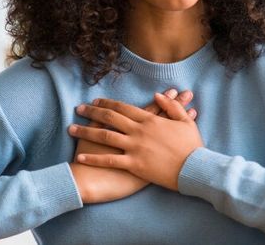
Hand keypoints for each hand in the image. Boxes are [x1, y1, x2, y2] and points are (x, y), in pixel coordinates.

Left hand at [69, 94, 203, 191]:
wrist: (193, 168)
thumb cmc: (191, 146)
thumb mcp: (185, 122)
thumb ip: (171, 106)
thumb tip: (157, 95)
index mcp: (150, 120)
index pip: (124, 108)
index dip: (108, 103)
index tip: (96, 101)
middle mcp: (139, 131)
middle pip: (111, 118)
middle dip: (93, 112)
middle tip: (79, 109)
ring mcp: (135, 148)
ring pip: (105, 136)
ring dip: (86, 131)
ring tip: (71, 128)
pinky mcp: (133, 164)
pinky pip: (109, 160)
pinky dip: (93, 158)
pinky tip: (81, 156)